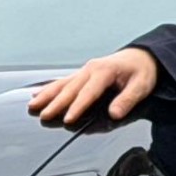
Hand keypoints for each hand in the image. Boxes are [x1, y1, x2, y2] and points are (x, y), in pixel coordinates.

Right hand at [27, 47, 160, 129]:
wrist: (142, 56)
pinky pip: (63, 81)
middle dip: (56, 102)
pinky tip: (37, 93)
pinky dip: (49, 88)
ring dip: (47, 94)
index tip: (68, 119)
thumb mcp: (141, 86)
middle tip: (44, 114)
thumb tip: (115, 113)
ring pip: (62, 83)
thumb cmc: (141, 71)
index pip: (88, 92)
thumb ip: (127, 100)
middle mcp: (91, 69)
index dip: (78, 106)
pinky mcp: (82, 73)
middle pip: (70, 88)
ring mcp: (84, 70)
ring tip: (33, 104)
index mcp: (104, 71)